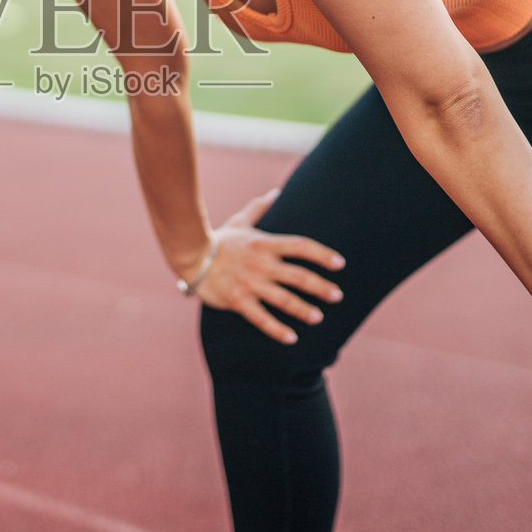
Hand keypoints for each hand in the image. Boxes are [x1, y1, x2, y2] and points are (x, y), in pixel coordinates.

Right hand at [191, 188, 346, 344]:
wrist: (191, 256)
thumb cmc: (218, 240)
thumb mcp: (239, 221)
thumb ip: (259, 208)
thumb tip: (276, 192)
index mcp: (264, 244)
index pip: (300, 246)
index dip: (322, 254)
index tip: (340, 264)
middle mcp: (261, 264)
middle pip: (298, 276)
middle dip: (320, 287)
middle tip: (337, 296)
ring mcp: (250, 283)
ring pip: (283, 299)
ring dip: (303, 309)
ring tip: (318, 317)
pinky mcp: (238, 300)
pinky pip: (261, 318)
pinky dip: (277, 329)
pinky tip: (291, 338)